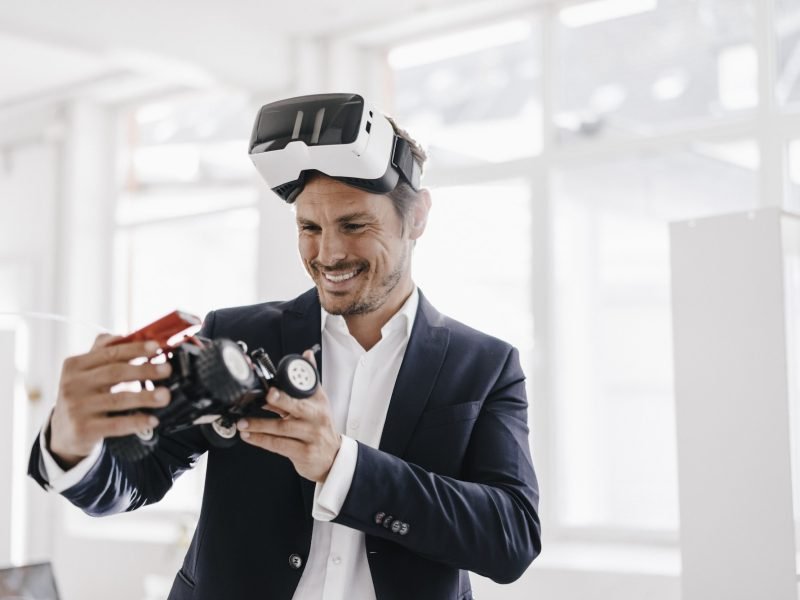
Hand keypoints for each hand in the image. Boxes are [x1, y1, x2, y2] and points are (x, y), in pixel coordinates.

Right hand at [49, 333, 171, 467]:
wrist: (64, 432)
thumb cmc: (83, 396)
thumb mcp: (86, 372)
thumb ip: (104, 352)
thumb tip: (127, 334)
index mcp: (74, 365)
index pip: (109, 353)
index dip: (135, 349)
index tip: (156, 347)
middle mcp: (72, 385)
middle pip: (115, 373)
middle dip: (144, 370)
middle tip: (167, 369)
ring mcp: (76, 408)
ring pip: (118, 399)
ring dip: (146, 397)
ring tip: (165, 395)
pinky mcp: (83, 430)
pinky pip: (116, 424)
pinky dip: (137, 421)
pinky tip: (153, 419)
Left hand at [236, 349, 340, 482]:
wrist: (333, 457)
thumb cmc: (321, 427)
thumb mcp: (320, 402)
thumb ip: (310, 379)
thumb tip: (307, 354)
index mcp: (318, 403)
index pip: (303, 391)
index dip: (287, 389)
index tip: (272, 387)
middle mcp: (316, 418)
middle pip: (296, 408)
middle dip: (280, 401)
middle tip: (265, 397)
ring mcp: (310, 436)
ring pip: (282, 429)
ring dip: (260, 425)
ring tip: (243, 422)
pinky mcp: (303, 453)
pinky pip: (279, 446)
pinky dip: (261, 441)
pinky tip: (248, 436)